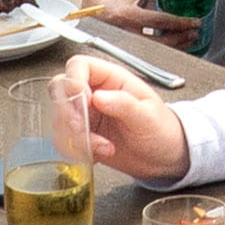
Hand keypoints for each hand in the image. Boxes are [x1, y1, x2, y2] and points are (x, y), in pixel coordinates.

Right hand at [50, 54, 193, 185]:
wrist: (164, 158)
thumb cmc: (162, 130)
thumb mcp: (148, 116)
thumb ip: (124, 104)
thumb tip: (99, 97)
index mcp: (112, 79)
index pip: (80, 65)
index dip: (75, 81)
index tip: (85, 101)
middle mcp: (95, 93)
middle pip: (60, 90)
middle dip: (68, 112)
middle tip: (83, 129)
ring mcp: (87, 115)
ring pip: (59, 119)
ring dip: (76, 137)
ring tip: (105, 148)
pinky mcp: (83, 136)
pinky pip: (64, 140)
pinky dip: (77, 151)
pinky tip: (98, 155)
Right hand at [81, 0, 199, 46]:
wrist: (91, 9)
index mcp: (127, 14)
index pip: (159, 21)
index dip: (179, 23)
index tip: (195, 22)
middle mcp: (125, 31)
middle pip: (159, 42)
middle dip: (181, 39)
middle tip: (195, 33)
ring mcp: (125, 44)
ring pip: (155, 51)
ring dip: (176, 46)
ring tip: (189, 39)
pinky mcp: (126, 50)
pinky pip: (149, 53)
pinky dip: (165, 50)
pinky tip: (176, 45)